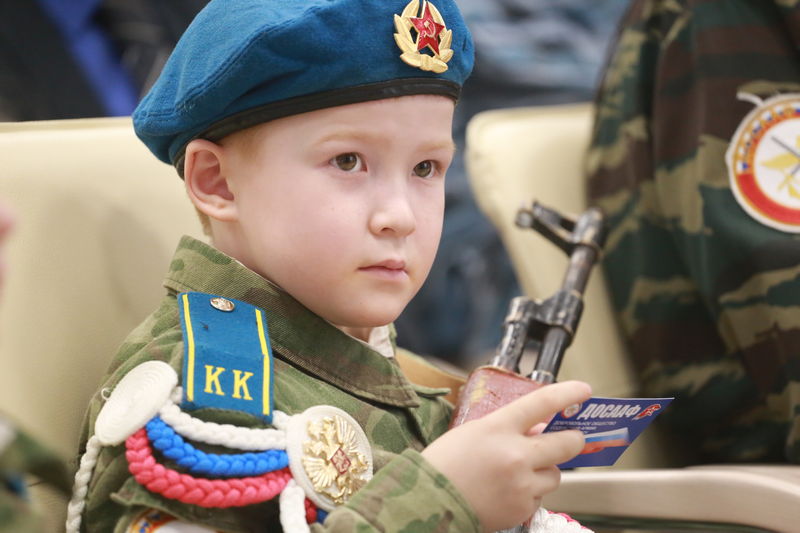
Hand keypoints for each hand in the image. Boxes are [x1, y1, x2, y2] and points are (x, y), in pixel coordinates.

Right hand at [422, 380, 590, 531]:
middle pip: (566, 443)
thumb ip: (507, 428)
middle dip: (573, 439)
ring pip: (555, 473)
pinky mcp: (522, 508)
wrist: (427, 503)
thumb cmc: (444, 464)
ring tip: (522, 471)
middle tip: (573, 437)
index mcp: (498, 428)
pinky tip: (507, 491)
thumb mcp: (473, 432)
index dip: (568, 394)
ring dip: (546, 469)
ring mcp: (522, 484)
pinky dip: (530, 492)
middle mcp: (515, 455)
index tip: (583, 391)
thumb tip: (539, 429)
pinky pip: (539, 496)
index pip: (542, 403)